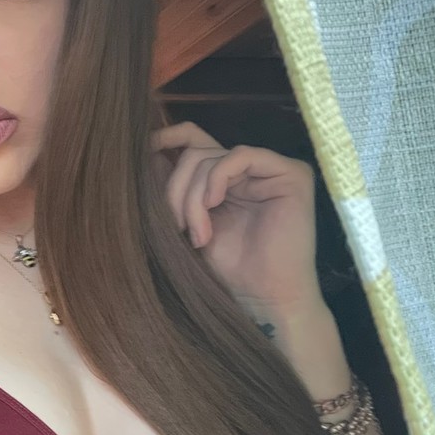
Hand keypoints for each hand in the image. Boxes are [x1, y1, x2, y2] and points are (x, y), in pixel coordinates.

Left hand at [150, 122, 323, 313]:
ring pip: (211, 158)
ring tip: (197, 234)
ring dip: (193, 197)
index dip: (168, 137)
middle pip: (195, 154)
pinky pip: (240, 156)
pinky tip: (213, 205)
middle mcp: (248, 170)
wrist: (261, 297)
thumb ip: (175, 191)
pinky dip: (217, 178)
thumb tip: (147, 156)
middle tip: (175, 226)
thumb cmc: (226, 268)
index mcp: (224, 178)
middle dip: (176, 189)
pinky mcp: (291, 174)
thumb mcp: (187, 224)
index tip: (144, 149)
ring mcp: (270, 170)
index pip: (194, 140)